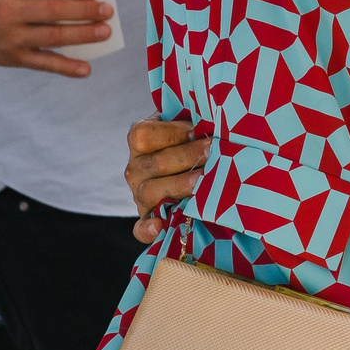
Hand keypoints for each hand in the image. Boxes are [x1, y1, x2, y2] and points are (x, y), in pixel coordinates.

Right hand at [0, 0, 113, 78]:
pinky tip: (86, 69)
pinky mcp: (11, 58)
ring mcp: (9, 37)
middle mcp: (7, 12)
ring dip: (83, 35)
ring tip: (105, 31)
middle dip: (84, 10)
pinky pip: (43, 63)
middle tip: (107, 10)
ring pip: (52, 37)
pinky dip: (66, 68)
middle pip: (53, 11)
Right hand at [126, 117, 207, 243]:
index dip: (170, 132)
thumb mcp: (187, 123)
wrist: (189, 166)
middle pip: (154, 164)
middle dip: (186, 156)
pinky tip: (159, 226)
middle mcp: (136, 168)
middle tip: (212, 150)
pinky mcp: (147, 218)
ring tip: (202, 180)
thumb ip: (193, 120)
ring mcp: (139, 195)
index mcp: (140, 140)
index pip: (143, 134)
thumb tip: (213, 119)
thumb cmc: (192, 138)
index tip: (196, 129)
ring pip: (150, 191)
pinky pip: (139, 228)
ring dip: (178, 185)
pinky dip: (147, 229)